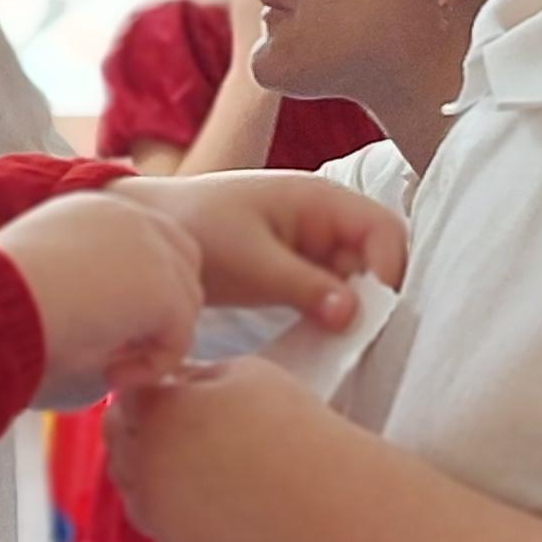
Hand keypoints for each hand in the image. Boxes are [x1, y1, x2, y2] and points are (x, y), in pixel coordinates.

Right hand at [0, 191, 201, 405]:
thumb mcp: (38, 286)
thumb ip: (81, 291)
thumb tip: (107, 334)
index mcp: (91, 208)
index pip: (147, 243)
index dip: (137, 291)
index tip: (97, 330)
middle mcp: (127, 214)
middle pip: (182, 264)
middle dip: (161, 313)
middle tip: (113, 352)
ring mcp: (151, 246)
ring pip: (184, 304)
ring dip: (150, 342)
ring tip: (99, 367)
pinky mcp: (164, 286)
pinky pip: (179, 338)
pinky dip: (149, 367)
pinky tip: (108, 375)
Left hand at [108, 355, 338, 541]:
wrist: (332, 503)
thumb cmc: (298, 432)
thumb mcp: (244, 372)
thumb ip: (192, 375)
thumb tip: (169, 384)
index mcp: (160, 412)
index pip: (128, 395)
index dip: (153, 392)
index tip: (176, 395)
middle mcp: (146, 464)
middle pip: (119, 440)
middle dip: (145, 429)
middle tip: (188, 427)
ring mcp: (157, 511)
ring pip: (132, 484)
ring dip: (152, 469)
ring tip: (202, 460)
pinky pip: (159, 520)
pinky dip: (174, 507)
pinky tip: (212, 494)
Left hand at [115, 169, 405, 326]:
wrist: (152, 232)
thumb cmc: (197, 230)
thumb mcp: (252, 262)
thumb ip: (305, 286)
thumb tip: (354, 314)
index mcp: (320, 199)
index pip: (384, 230)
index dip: (389, 270)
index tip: (373, 313)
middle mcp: (324, 219)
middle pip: (376, 257)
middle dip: (373, 296)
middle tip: (357, 336)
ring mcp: (312, 246)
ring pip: (355, 280)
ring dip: (352, 310)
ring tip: (337, 342)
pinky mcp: (296, 271)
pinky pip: (329, 293)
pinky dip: (329, 315)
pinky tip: (318, 339)